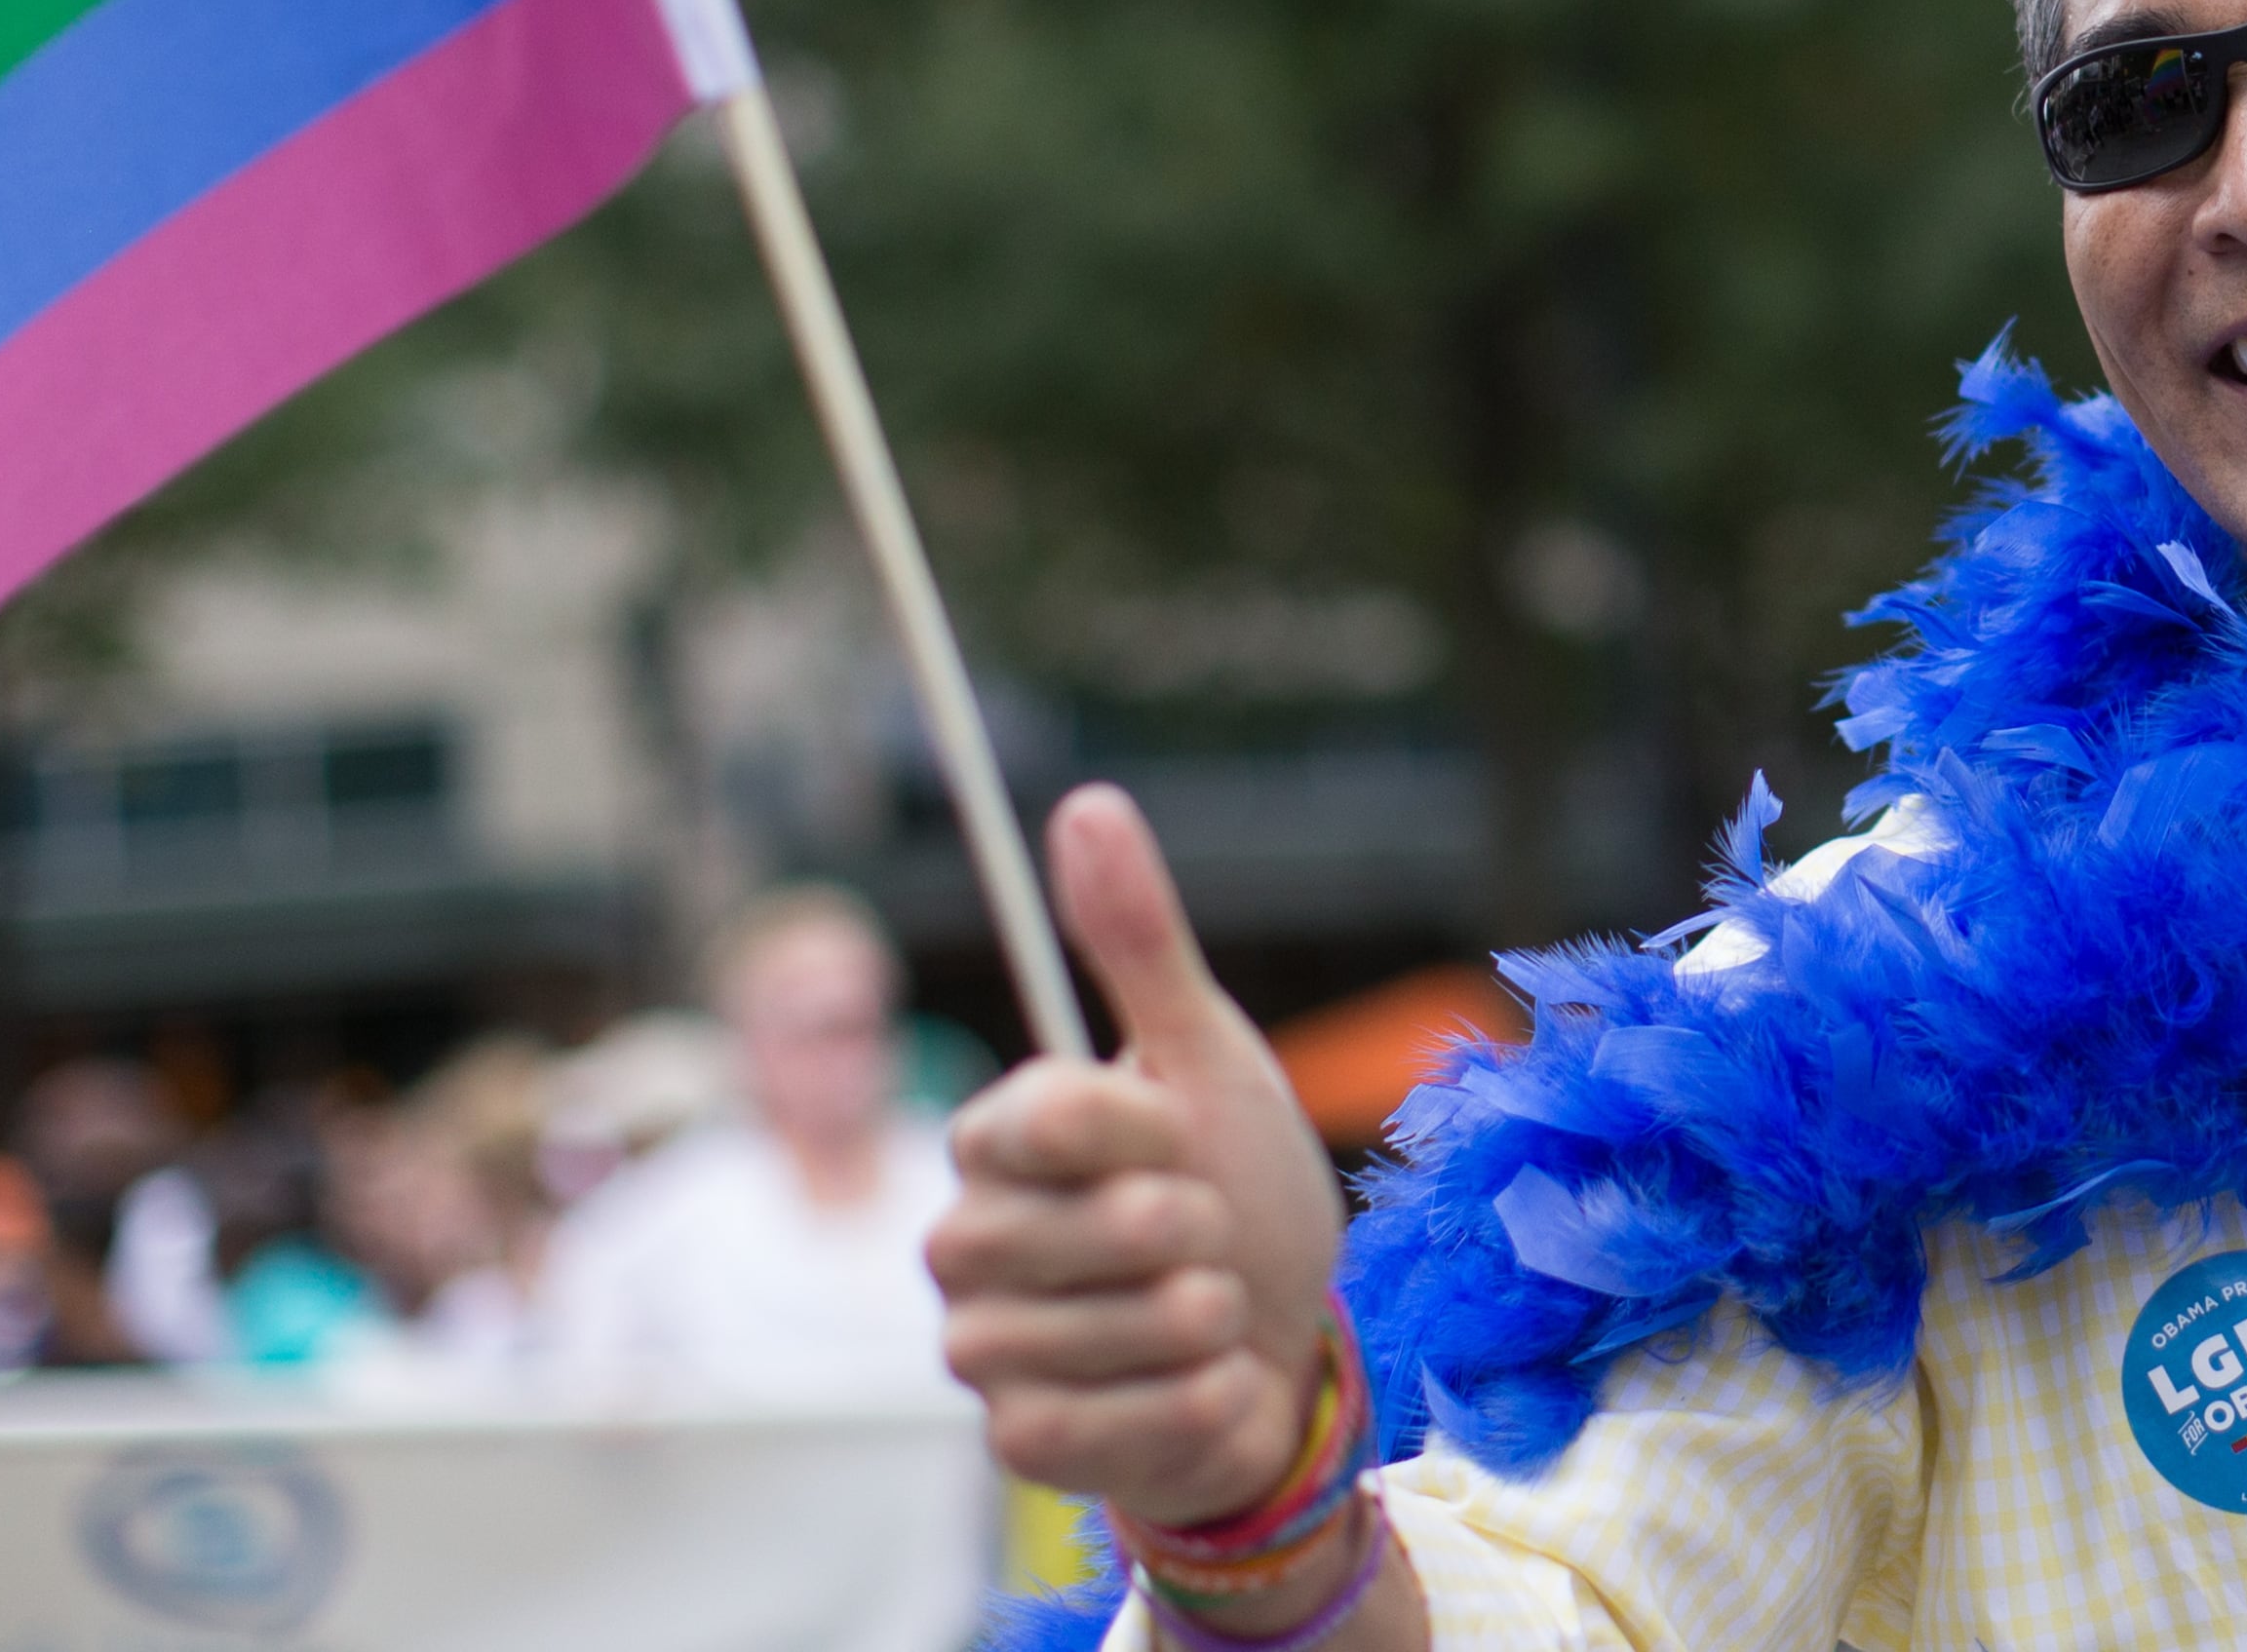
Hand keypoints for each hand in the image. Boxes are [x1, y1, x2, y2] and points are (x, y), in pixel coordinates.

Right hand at [932, 785, 1347, 1525]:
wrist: (1279, 1351)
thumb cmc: (1237, 1190)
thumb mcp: (1208, 1057)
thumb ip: (1139, 942)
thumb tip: (1087, 803)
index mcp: (1002, 1136)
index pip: (1051, 1112)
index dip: (1146, 1127)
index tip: (1184, 1130)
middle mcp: (967, 1239)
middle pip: (1098, 1225)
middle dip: (1193, 1227)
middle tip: (1200, 1230)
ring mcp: (985, 1349)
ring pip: (1117, 1327)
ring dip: (1205, 1316)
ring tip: (1205, 1307)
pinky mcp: (1021, 1443)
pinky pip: (1117, 1420)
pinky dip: (1197, 1399)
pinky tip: (1203, 1382)